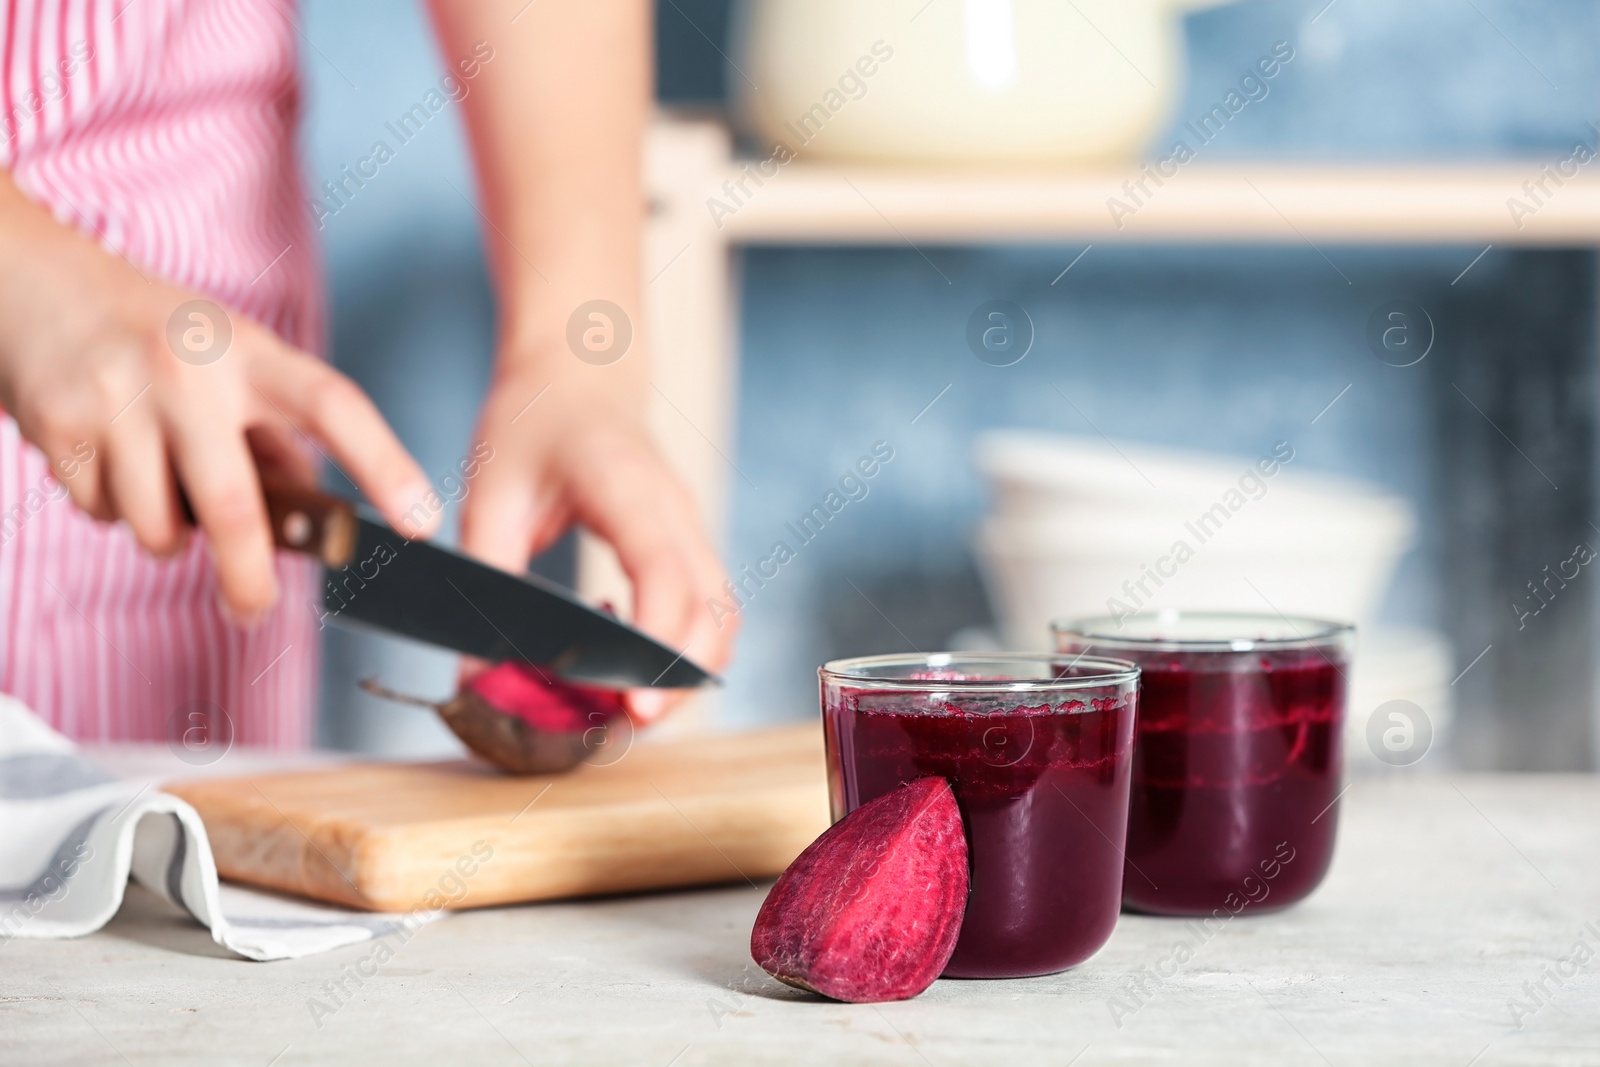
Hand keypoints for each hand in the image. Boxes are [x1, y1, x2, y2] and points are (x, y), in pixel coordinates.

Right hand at [0, 175, 437, 621]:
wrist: (30, 280)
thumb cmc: (154, 331)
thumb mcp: (232, 356)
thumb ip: (275, 430)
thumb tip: (309, 513)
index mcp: (252, 351)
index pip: (335, 407)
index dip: (384, 466)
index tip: (423, 522)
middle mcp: (190, 368)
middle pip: (234, 506)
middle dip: (249, 576)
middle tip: (252, 609)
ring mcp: (120, 396)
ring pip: (160, 527)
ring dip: (165, 536)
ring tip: (155, 481)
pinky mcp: (59, 425)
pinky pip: (101, 514)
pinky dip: (110, 510)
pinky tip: (105, 457)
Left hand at [458, 376, 736, 723]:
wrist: (579, 372)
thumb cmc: (531, 423)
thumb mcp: (489, 494)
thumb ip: (485, 583)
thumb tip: (476, 678)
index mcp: (623, 485)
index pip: (664, 571)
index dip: (658, 642)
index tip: (634, 702)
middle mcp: (674, 508)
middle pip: (711, 609)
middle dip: (680, 678)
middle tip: (625, 723)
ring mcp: (692, 525)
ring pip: (723, 616)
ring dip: (691, 671)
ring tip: (632, 710)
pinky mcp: (692, 543)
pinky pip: (712, 609)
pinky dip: (691, 650)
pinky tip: (641, 673)